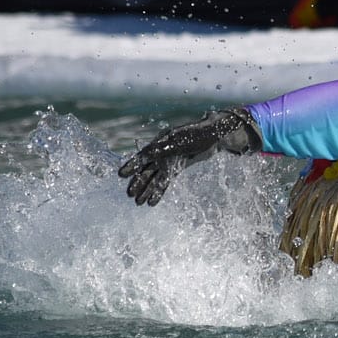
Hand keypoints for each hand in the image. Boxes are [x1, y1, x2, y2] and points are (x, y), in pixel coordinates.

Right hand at [119, 108, 262, 206]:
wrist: (216, 135)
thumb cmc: (199, 134)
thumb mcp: (182, 140)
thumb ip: (165, 147)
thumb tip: (148, 152)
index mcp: (161, 142)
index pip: (144, 155)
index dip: (133, 165)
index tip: (121, 175)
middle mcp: (162, 152)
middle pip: (147, 169)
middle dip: (138, 182)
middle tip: (129, 195)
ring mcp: (170, 160)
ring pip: (155, 177)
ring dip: (147, 189)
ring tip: (138, 203)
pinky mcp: (177, 167)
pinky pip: (166, 181)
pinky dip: (159, 191)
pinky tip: (153, 201)